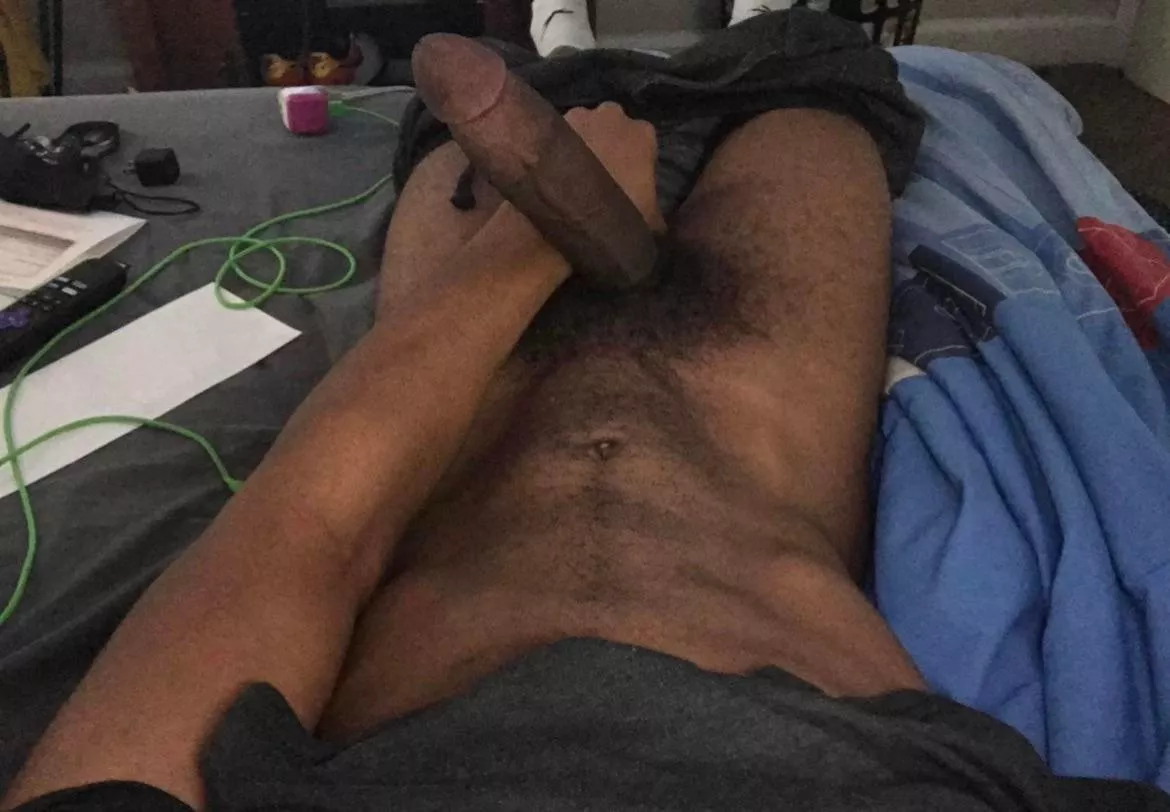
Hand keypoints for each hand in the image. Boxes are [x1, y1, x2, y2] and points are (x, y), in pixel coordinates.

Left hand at [564, 103, 666, 232]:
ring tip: (572, 176)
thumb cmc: (615, 211)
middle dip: (607, 144)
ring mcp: (578, 115)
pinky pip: (556, 136)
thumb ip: (656, 213)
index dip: (635, 162)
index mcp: (642, 133)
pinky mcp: (549, 124)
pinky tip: (553, 173)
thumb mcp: (649, 221)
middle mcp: (612, 115)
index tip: (627, 181)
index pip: (643, 142)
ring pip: (583, 127)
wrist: (567, 209)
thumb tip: (656, 226)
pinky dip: (556, 150)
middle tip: (599, 176)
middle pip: (611, 127)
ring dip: (581, 143)